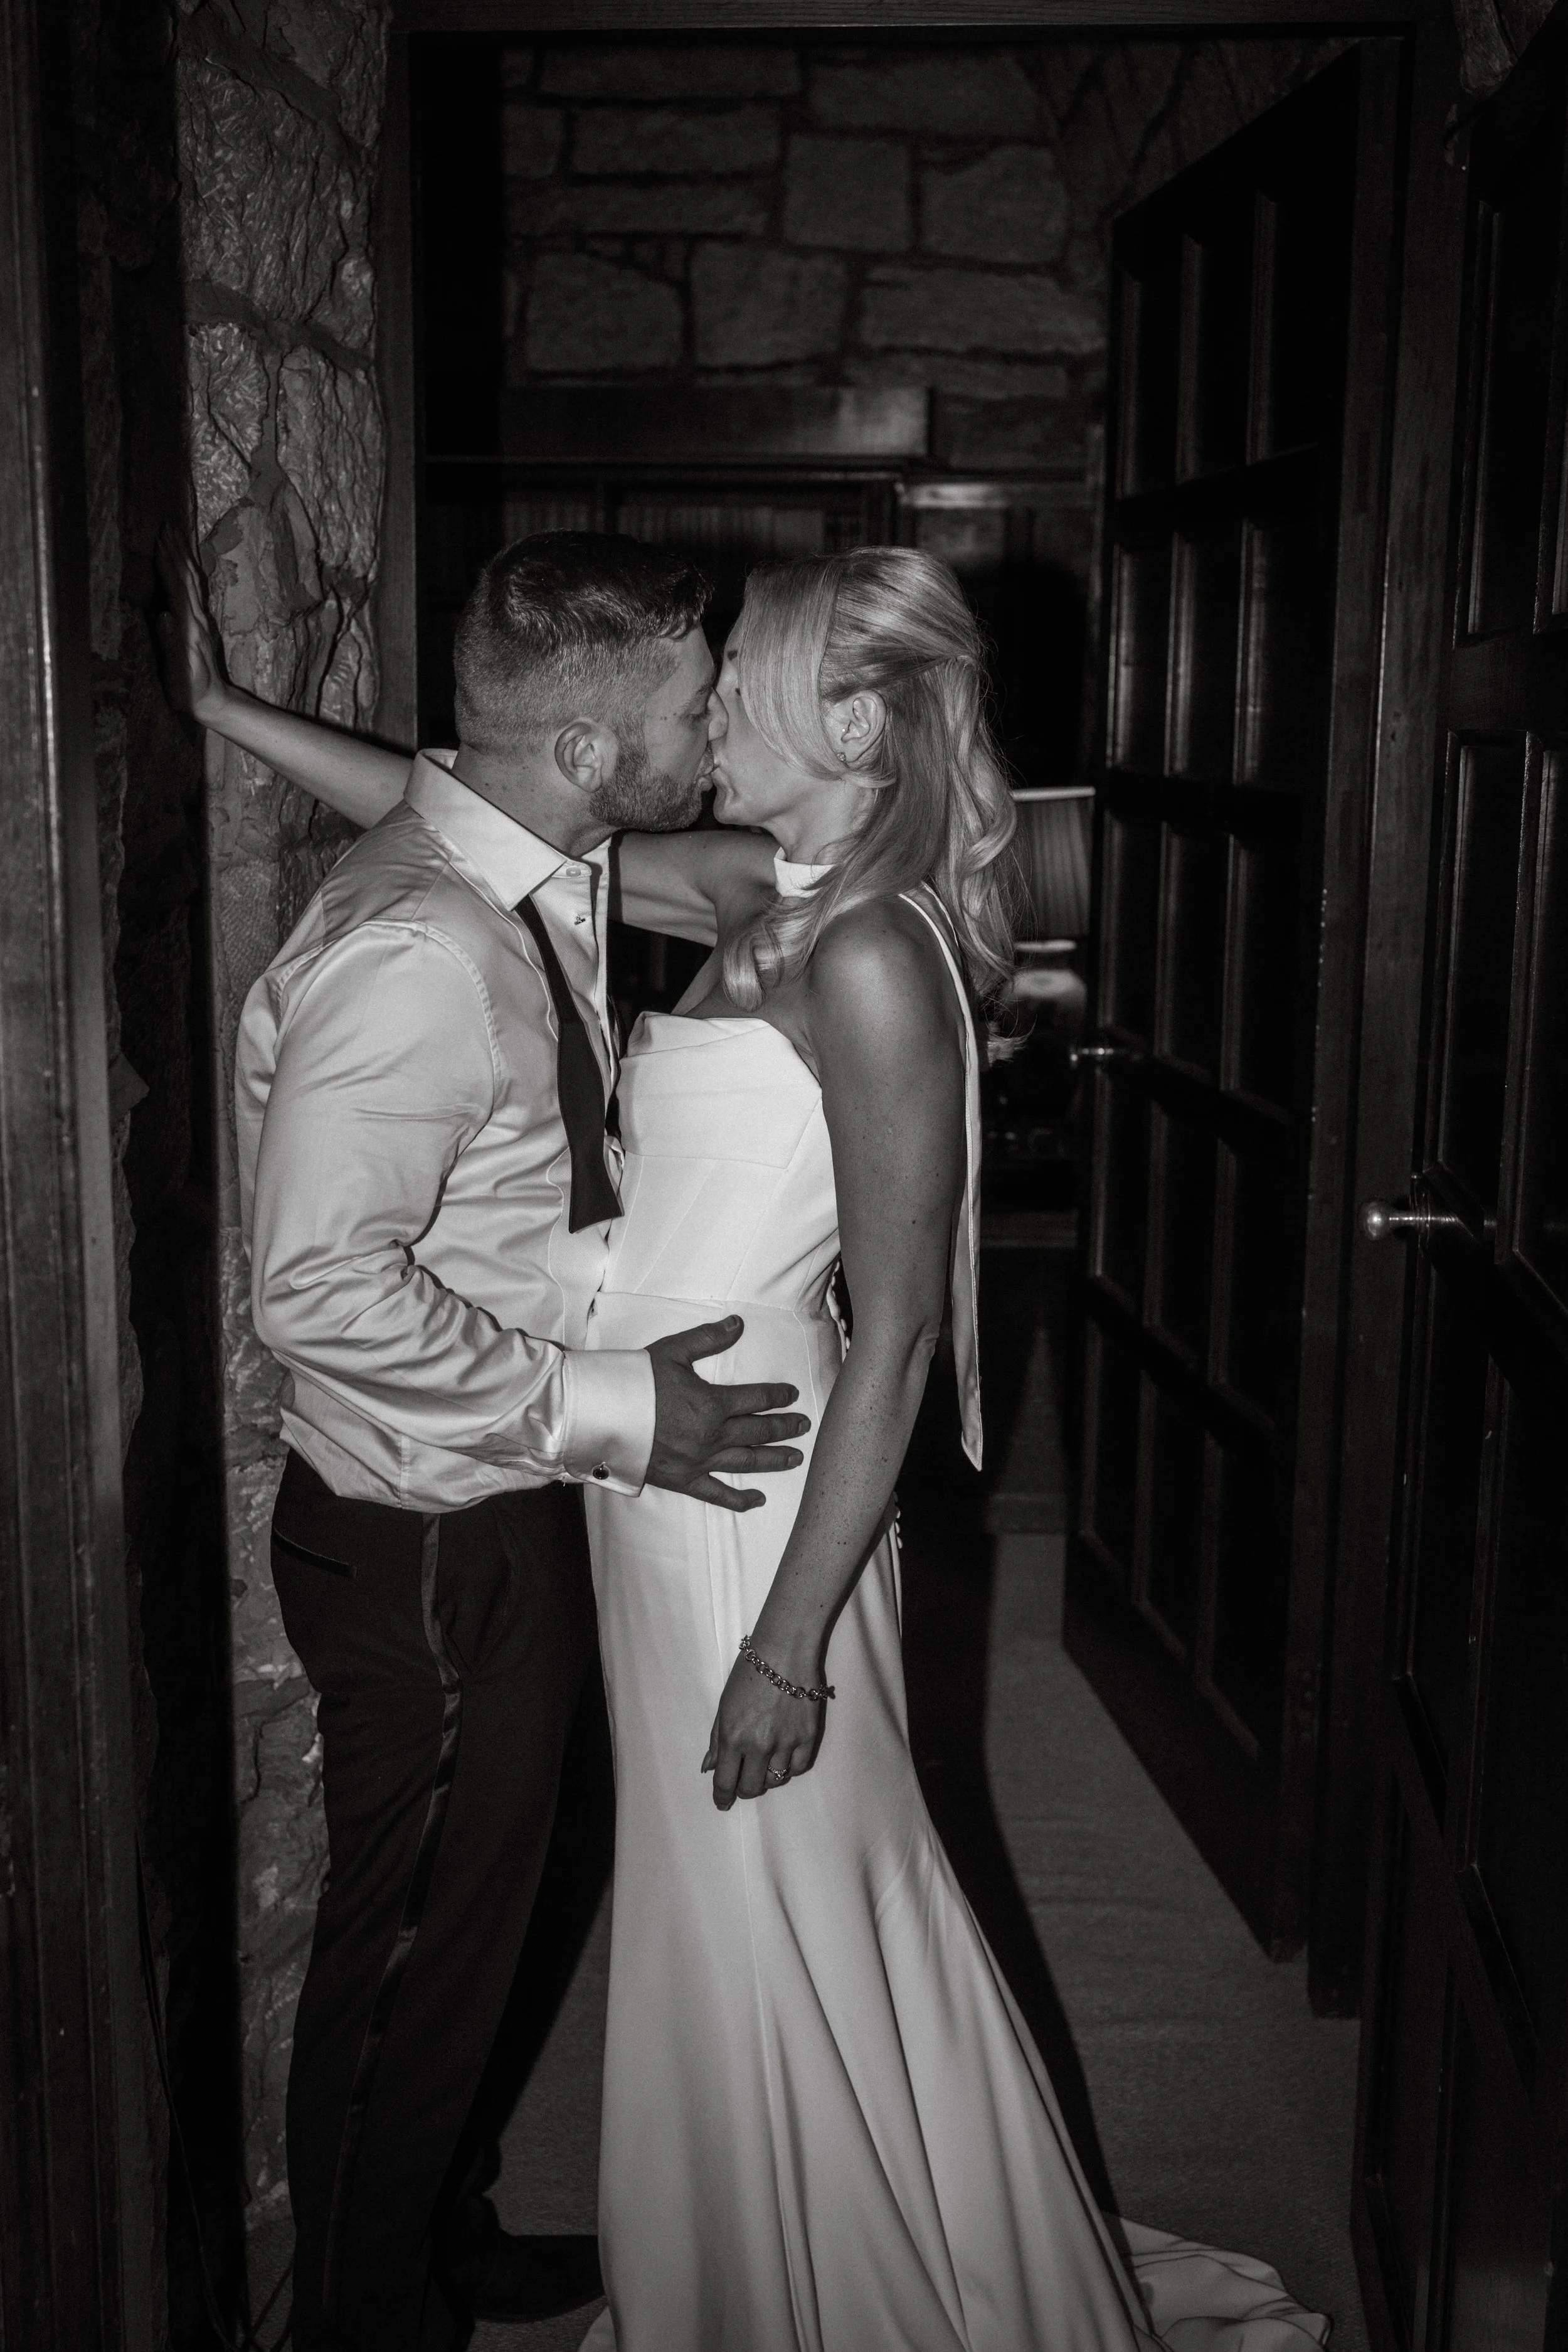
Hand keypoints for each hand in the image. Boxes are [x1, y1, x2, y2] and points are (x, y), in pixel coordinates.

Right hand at [154, 524, 229, 726]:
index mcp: (189, 626)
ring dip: (184, 557)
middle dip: (177, 551)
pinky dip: (189, 572)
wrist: (213, 701)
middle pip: (188, 577)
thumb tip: (164, 615)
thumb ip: (172, 643)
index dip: (168, 563)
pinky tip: (185, 564)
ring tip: (175, 535)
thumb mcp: (179, 671)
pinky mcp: (200, 625)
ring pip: (194, 581)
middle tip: (168, 525)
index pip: (178, 587)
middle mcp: (197, 619)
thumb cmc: (190, 690)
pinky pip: (195, 590)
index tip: (159, 540)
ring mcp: (201, 620)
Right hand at [646, 1315, 809, 1513]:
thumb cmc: (637, 1381)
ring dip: (774, 1460)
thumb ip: (708, 1338)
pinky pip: (717, 1493)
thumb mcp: (673, 1351)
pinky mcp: (684, 1481)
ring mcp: (700, 1461)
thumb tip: (738, 1323)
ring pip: (747, 1462)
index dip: (777, 1396)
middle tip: (803, 1426)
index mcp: (712, 1403)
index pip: (756, 1399)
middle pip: (758, 1431)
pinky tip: (758, 1500)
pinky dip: (739, 1499)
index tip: (792, 1395)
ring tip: (795, 1458)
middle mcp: (712, 1436)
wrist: (603, 1416)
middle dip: (784, 1427)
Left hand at [702, 1648, 823, 1809]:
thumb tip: (710, 1768)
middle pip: (751, 1788)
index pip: (725, 1782)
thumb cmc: (749, 1672)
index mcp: (732, 1736)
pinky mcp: (807, 1737)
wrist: (785, 1650)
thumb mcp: (724, 1705)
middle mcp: (758, 1745)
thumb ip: (716, 1739)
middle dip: (744, 1787)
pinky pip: (797, 1768)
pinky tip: (784, 1756)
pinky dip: (788, 1767)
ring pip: (775, 1780)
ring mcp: (785, 1743)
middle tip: (745, 1777)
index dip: (722, 1797)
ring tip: (765, 1760)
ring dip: (767, 1776)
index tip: (722, 1803)